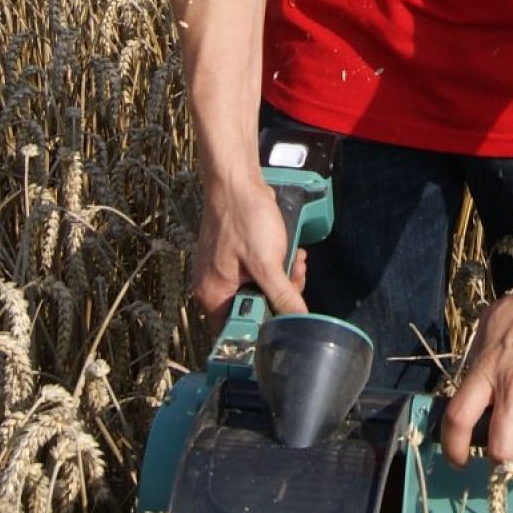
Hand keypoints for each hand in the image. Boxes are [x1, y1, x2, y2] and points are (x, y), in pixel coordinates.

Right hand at [192, 173, 307, 333]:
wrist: (237, 180)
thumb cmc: (244, 218)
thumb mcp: (267, 263)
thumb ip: (283, 297)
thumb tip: (298, 322)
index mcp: (213, 295)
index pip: (237, 332)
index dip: (264, 329)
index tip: (286, 316)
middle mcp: (215, 288)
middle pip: (254, 312)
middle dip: (281, 298)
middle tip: (295, 279)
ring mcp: (225, 273)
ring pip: (261, 293)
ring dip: (284, 281)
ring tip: (296, 262)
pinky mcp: (237, 261)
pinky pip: (260, 276)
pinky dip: (277, 269)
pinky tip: (291, 255)